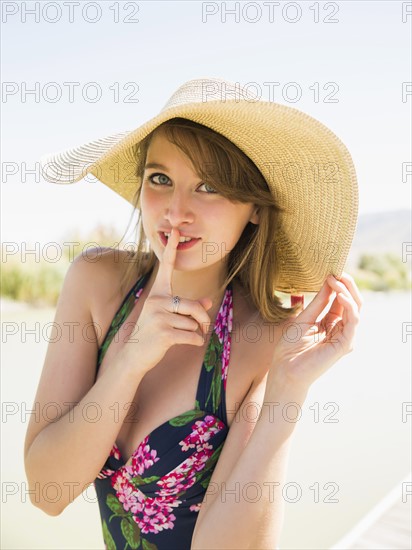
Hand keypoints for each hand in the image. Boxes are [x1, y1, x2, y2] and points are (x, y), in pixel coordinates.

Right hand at [122, 228, 212, 373]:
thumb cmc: (153, 333)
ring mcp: (159, 316)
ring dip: (195, 333)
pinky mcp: (164, 333)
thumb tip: (208, 302)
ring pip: (194, 323)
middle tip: (205, 327)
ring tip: (183, 336)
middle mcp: (157, 300)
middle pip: (195, 306)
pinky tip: (186, 344)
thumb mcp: (168, 316)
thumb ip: (190, 307)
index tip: (175, 229)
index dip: (171, 248)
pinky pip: (192, 336)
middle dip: (203, 320)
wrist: (135, 355)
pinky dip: (195, 342)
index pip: (166, 266)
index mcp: (157, 293)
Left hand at [269, 272, 362, 391]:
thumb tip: (330, 280)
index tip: (330, 271)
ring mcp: (345, 337)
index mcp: (331, 324)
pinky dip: (348, 304)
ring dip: (347, 291)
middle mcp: (341, 330)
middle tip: (337, 271)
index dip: (338, 284)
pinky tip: (339, 293)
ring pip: (356, 308)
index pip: (341, 300)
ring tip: (336, 279)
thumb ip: (319, 301)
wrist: (285, 369)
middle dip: (347, 285)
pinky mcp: (346, 343)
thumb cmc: (291, 347)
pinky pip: (353, 320)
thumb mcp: (304, 317)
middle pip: (352, 302)